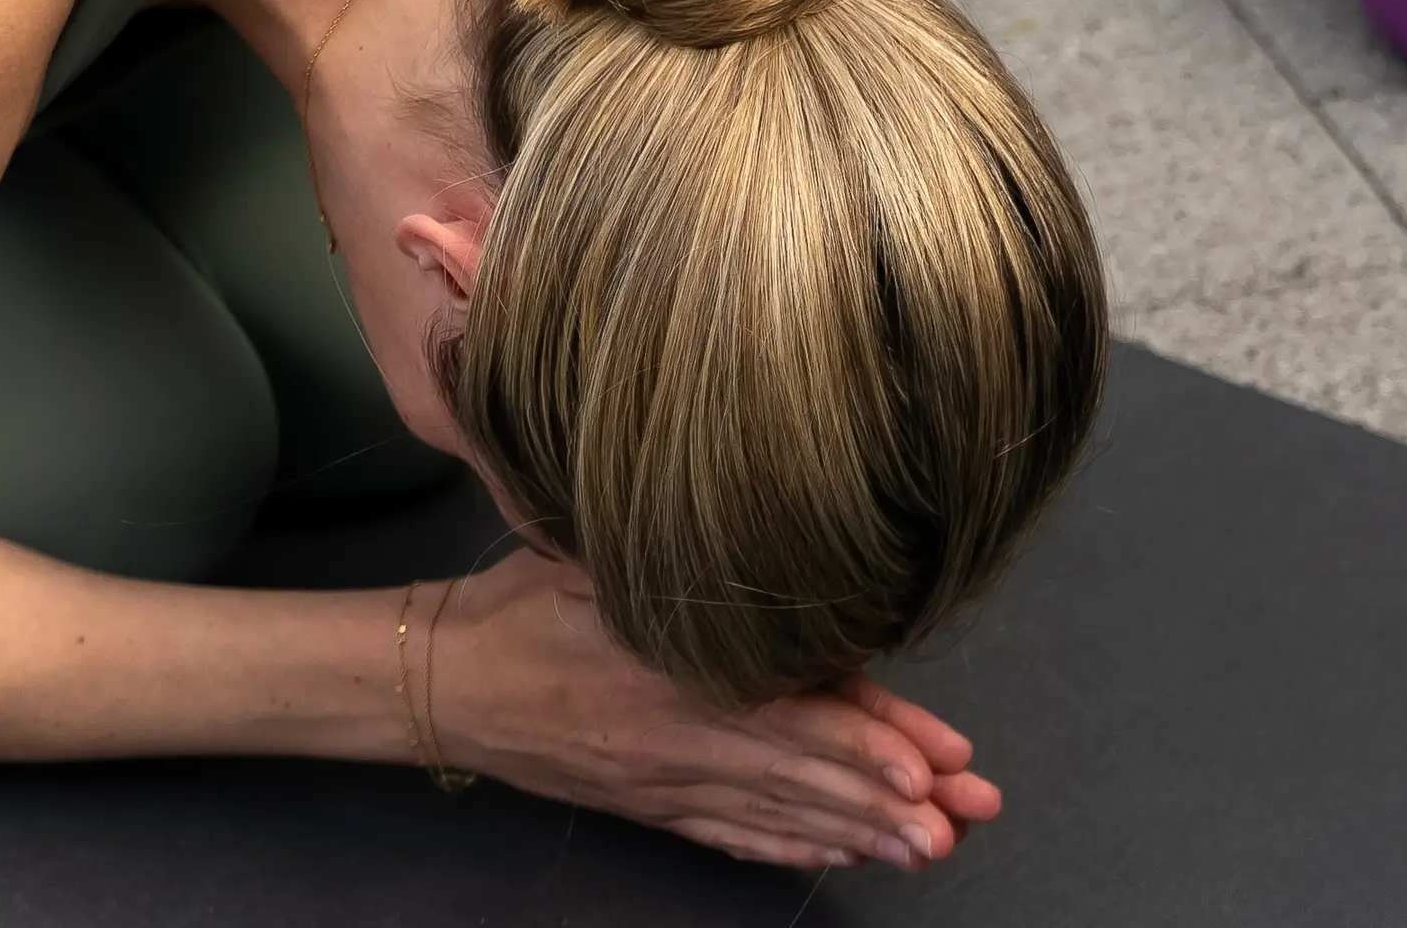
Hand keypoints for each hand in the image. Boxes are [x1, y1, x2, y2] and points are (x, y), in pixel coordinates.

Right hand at [431, 549, 1001, 869]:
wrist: (441, 678)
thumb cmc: (523, 604)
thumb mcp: (600, 561)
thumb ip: (689, 569)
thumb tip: (780, 552)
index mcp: (672, 679)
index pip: (790, 718)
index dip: (866, 741)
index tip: (931, 761)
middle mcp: (678, 743)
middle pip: (805, 778)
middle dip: (893, 800)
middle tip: (965, 816)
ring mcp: (665, 785)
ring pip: (780, 815)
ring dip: (860, 833)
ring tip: (930, 848)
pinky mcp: (650, 807)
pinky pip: (734, 836)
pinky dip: (793, 848)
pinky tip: (842, 855)